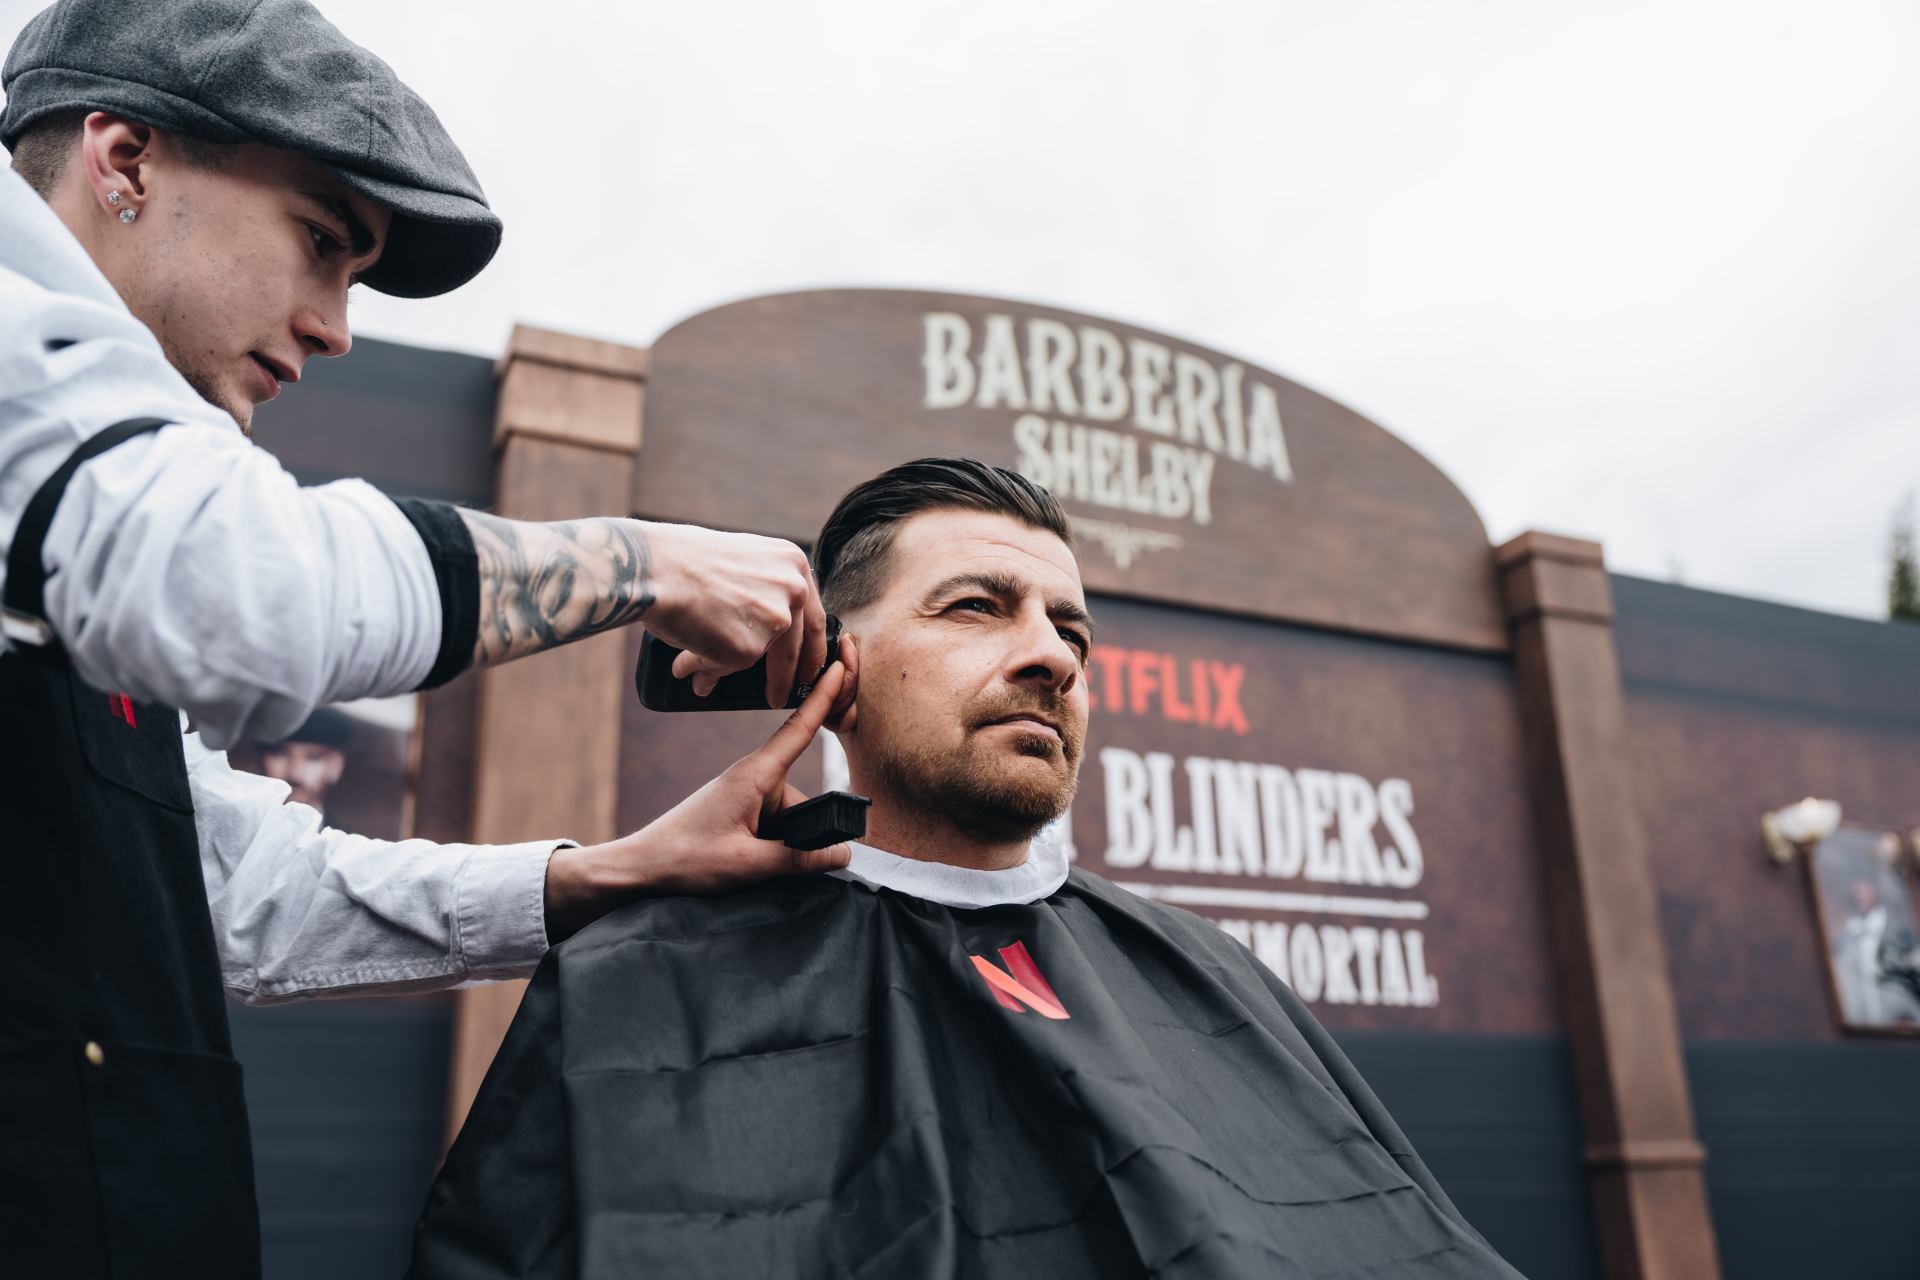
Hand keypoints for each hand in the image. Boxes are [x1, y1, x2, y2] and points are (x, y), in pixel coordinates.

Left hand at [543, 661, 857, 940]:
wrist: (642, 865)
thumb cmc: (686, 858)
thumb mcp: (747, 863)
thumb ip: (799, 858)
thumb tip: (844, 853)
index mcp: (755, 776)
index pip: (798, 730)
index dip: (823, 698)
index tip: (839, 666)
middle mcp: (753, 777)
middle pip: (803, 798)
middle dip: (804, 832)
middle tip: (773, 861)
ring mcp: (746, 793)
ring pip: (789, 815)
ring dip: (783, 842)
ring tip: (750, 864)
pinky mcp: (740, 807)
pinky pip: (773, 821)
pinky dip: (772, 843)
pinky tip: (750, 861)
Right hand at [643, 522, 827, 706]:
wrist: (655, 567)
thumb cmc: (684, 558)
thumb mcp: (736, 561)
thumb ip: (755, 593)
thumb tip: (750, 636)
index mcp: (793, 563)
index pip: (811, 611)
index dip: (811, 641)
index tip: (811, 660)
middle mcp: (792, 590)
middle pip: (802, 641)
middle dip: (796, 671)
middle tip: (791, 688)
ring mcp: (775, 620)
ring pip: (766, 657)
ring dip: (759, 678)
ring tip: (753, 693)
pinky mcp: (749, 648)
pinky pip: (732, 666)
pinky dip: (710, 668)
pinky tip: (690, 666)